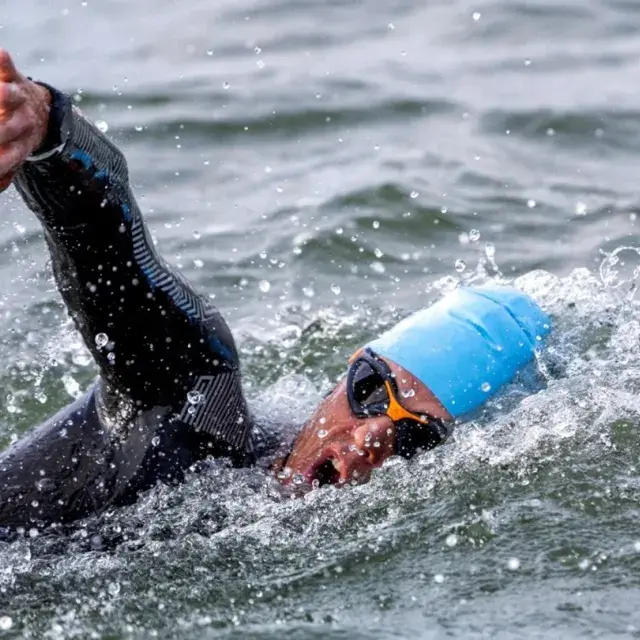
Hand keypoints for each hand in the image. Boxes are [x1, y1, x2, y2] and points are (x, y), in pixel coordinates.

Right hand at [0, 49, 50, 192]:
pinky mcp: (15, 78)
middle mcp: (23, 123)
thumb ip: (6, 170)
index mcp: (21, 145)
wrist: (42, 111)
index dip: (2, 161)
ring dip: (4, 96)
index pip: (9, 157)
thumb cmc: (18, 137)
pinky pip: (9, 69)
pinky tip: (0, 55)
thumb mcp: (15, 154)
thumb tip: (2, 184)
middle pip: (8, 129)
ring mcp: (20, 100)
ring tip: (1, 94)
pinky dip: (3, 62)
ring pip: (11, 98)